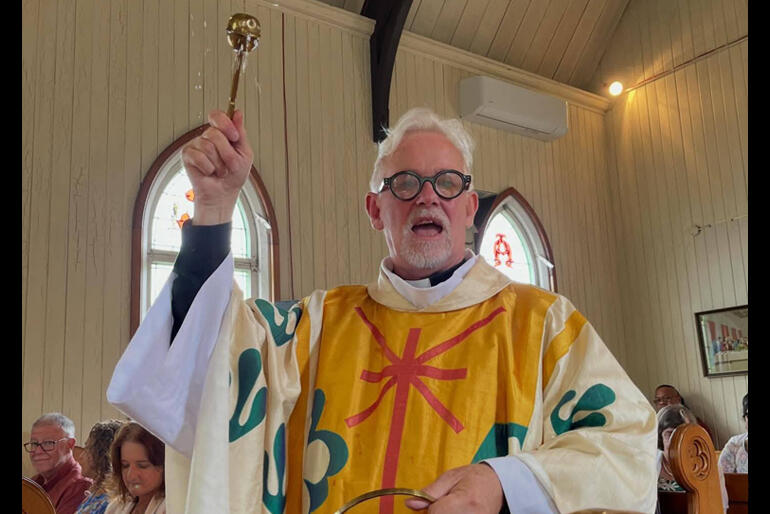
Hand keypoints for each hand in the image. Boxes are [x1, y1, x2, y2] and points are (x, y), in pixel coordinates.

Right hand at [181, 109, 253, 224]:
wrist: (224, 193)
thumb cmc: (234, 175)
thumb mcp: (244, 153)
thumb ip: (241, 133)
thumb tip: (237, 113)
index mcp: (221, 133)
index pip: (217, 115)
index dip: (225, 124)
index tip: (234, 137)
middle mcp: (207, 136)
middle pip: (215, 133)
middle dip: (227, 153)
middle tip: (230, 165)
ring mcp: (196, 145)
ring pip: (208, 147)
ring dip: (219, 164)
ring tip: (220, 170)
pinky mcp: (187, 155)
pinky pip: (199, 157)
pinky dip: (209, 168)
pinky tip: (209, 172)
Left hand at [404, 464, 503, 512]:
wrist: (498, 484)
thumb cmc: (473, 478)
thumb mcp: (450, 477)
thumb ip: (430, 492)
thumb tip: (410, 503)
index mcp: (464, 500)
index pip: (435, 513)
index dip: (431, 508)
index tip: (435, 502)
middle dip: (438, 513)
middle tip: (444, 505)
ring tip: (453, 508)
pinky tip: (457, 512)